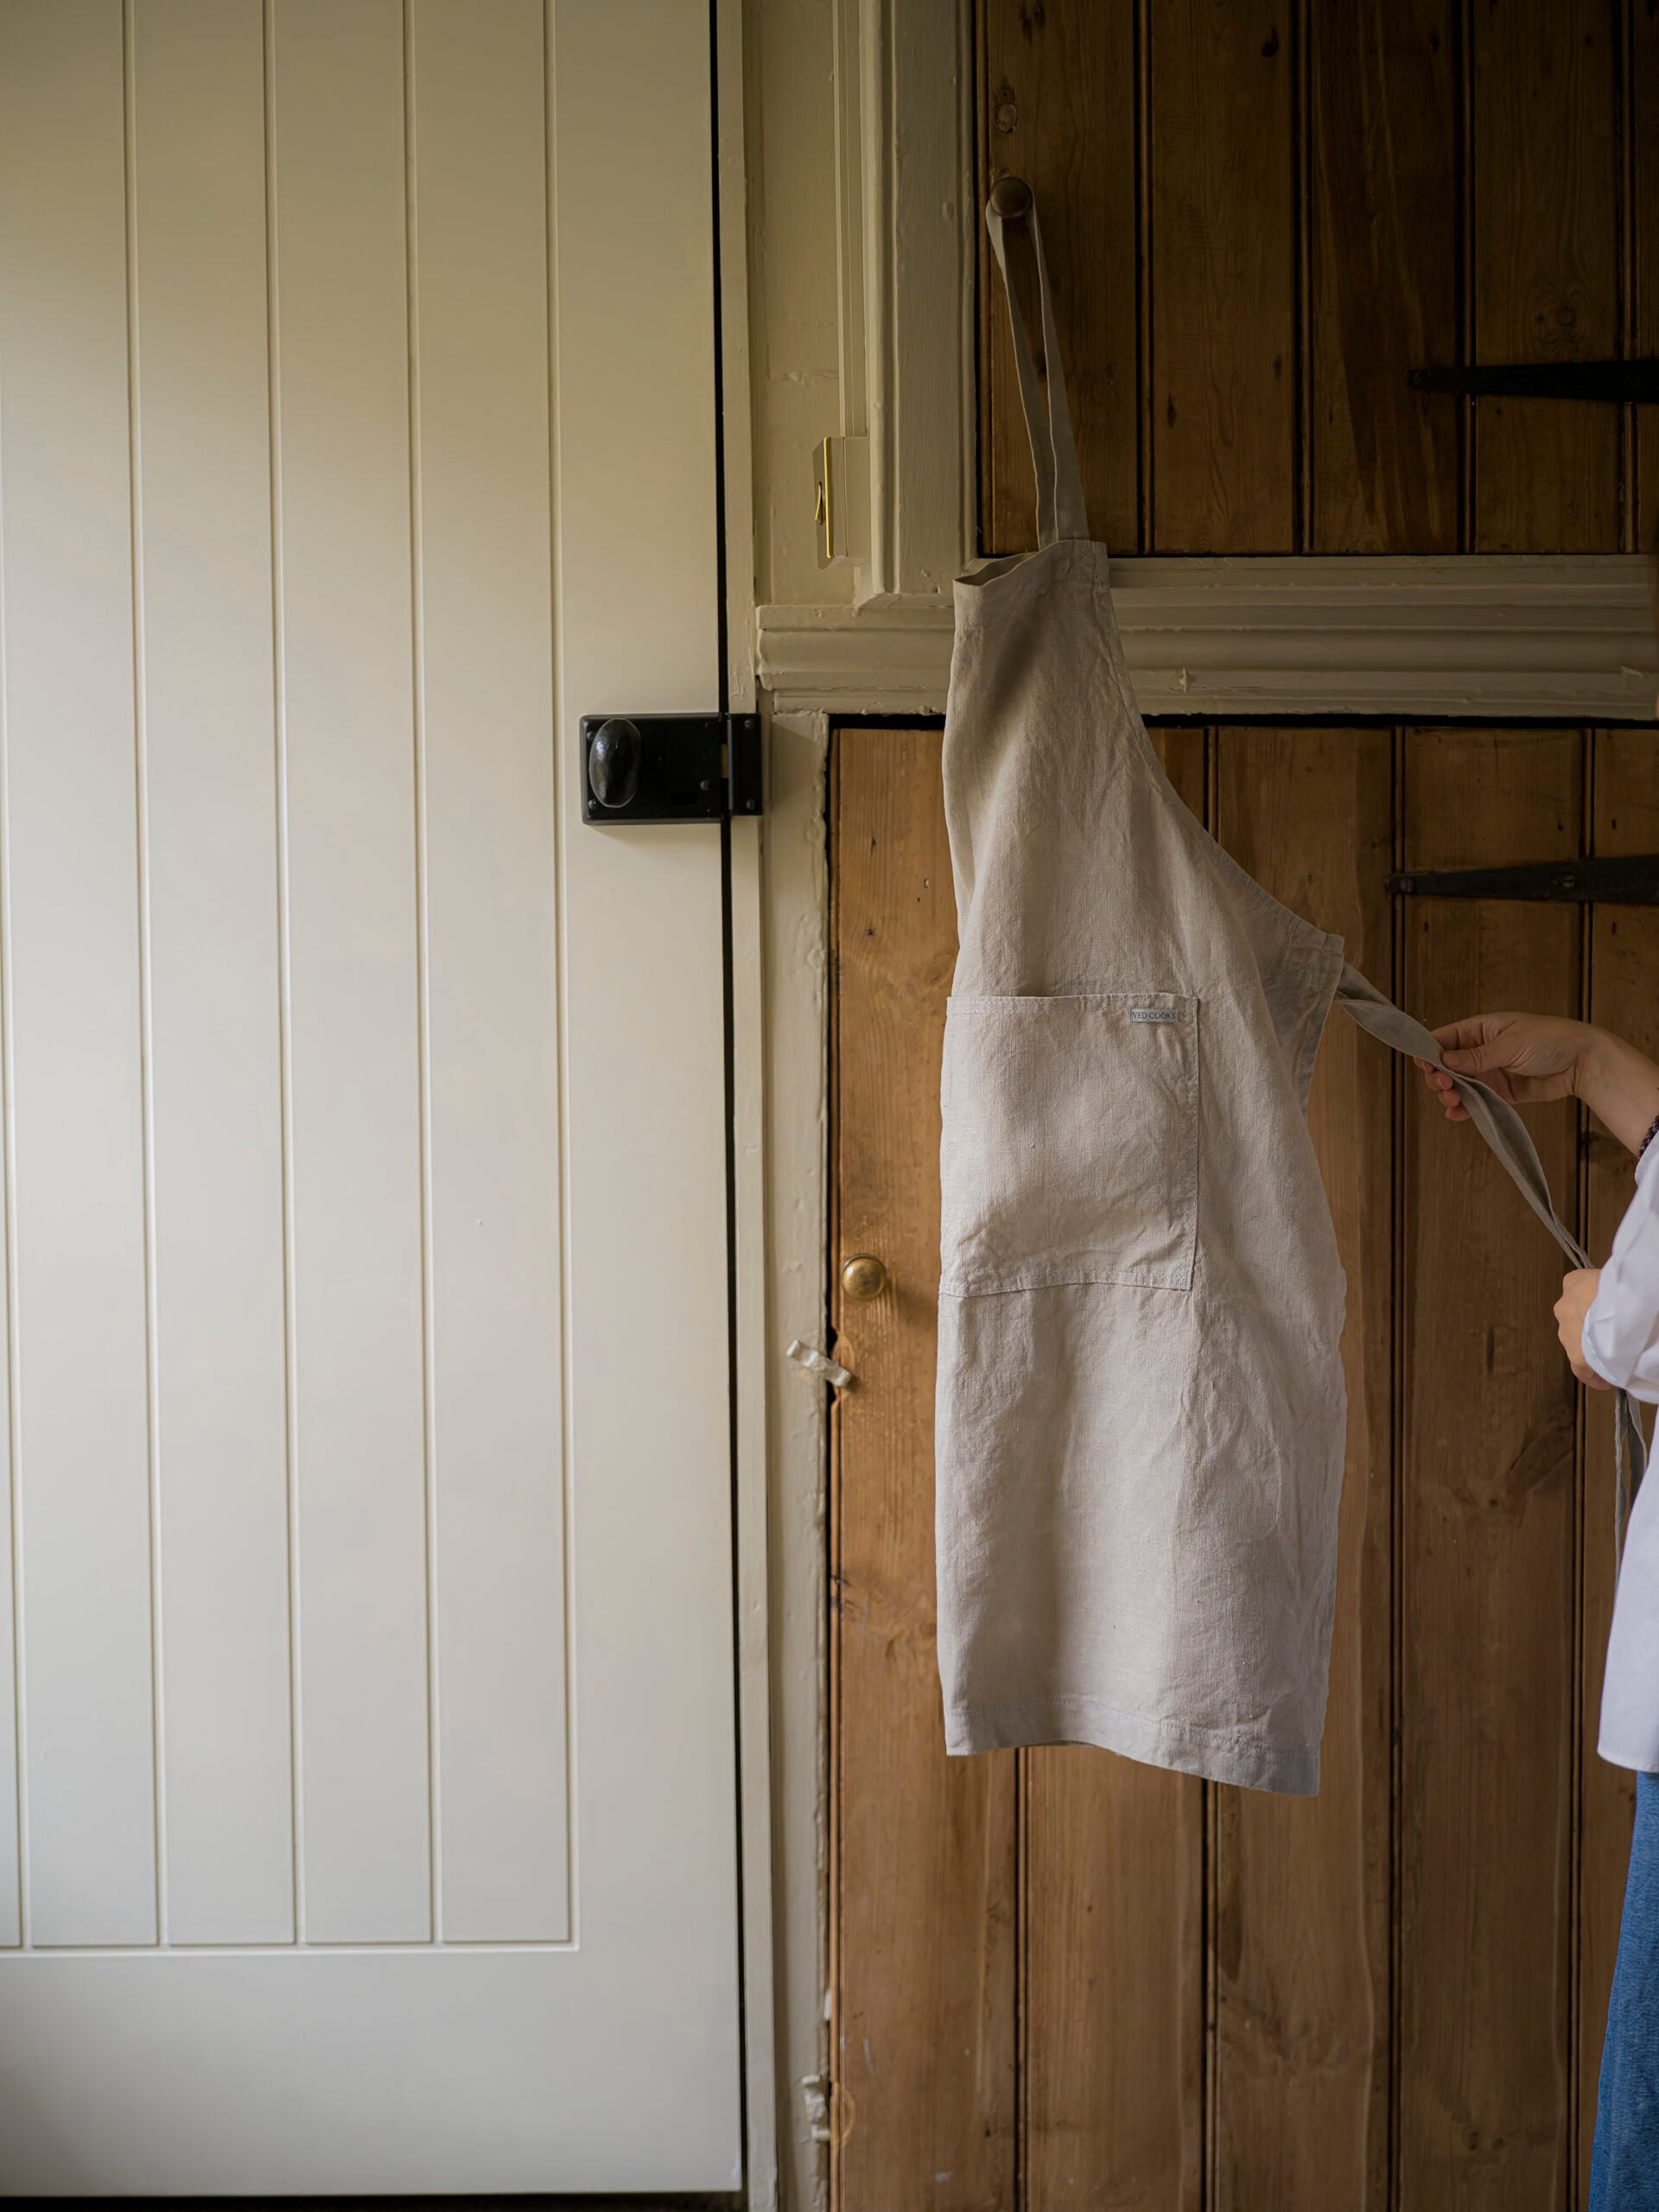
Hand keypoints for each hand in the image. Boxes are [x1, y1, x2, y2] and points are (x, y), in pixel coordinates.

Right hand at [1413, 1012, 1597, 1124]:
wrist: (1582, 1062)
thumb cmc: (1550, 1041)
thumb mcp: (1510, 1045)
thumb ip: (1476, 1056)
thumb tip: (1444, 1060)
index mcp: (1481, 1030)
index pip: (1445, 1038)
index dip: (1430, 1051)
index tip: (1423, 1065)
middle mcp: (1481, 1051)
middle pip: (1447, 1065)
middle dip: (1439, 1076)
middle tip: (1442, 1085)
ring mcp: (1490, 1072)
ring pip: (1458, 1084)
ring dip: (1450, 1093)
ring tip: (1451, 1100)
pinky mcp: (1500, 1093)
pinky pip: (1476, 1100)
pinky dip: (1464, 1108)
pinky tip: (1456, 1113)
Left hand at [1555, 1267, 1609, 1389]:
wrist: (1618, 1306)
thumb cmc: (1620, 1286)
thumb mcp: (1613, 1276)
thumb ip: (1608, 1286)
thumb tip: (1620, 1291)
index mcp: (1574, 1283)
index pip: (1580, 1293)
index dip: (1595, 1305)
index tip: (1608, 1314)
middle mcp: (1564, 1307)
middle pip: (1578, 1321)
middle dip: (1592, 1330)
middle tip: (1612, 1339)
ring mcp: (1567, 1332)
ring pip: (1578, 1343)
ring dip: (1592, 1350)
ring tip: (1612, 1358)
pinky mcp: (1576, 1355)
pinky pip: (1581, 1368)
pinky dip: (1591, 1374)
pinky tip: (1603, 1382)